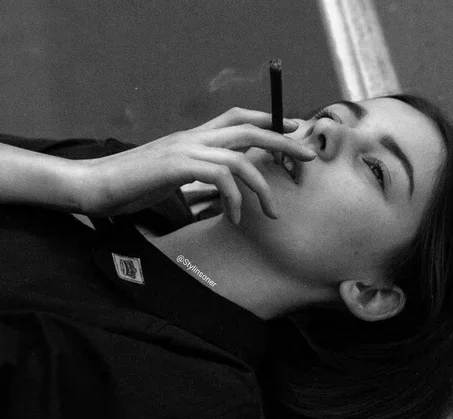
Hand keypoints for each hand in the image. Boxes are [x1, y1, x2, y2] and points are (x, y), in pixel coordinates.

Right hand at [78, 107, 315, 222]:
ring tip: (271, 211)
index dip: (268, 120)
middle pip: (249, 128)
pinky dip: (233, 199)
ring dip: (262, 185)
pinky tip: (235, 219)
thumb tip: (222, 184)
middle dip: (283, 141)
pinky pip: (220, 176)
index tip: (292, 129)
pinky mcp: (177, 167)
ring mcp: (185, 149)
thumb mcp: (172, 174)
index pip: (237, 117)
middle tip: (307, 158)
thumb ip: (197, 172)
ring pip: (240, 155)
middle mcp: (193, 137)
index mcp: (193, 136)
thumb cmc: (133, 183)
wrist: (96, 185)